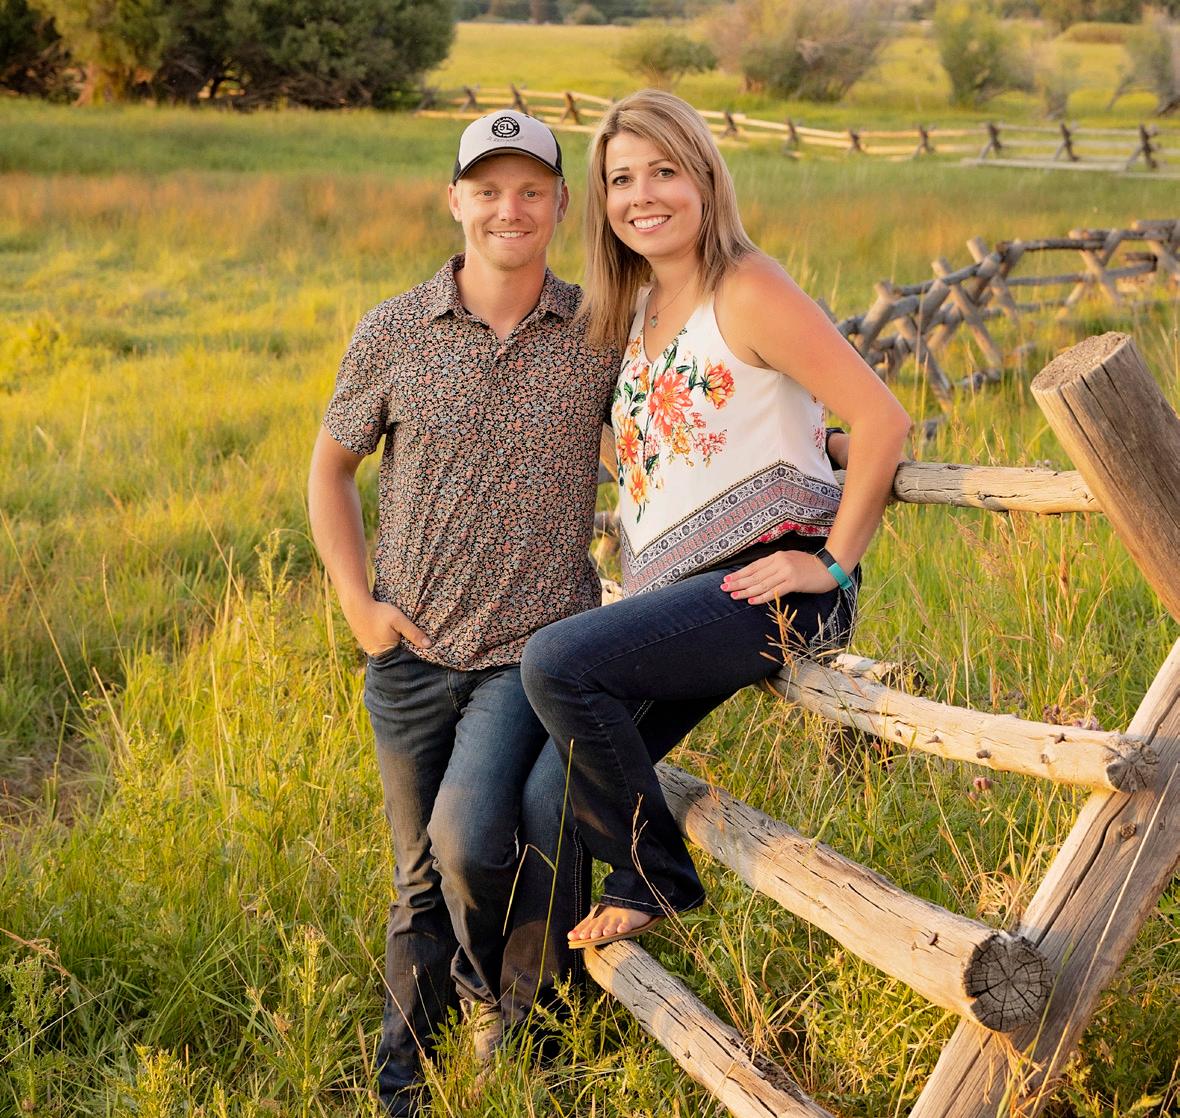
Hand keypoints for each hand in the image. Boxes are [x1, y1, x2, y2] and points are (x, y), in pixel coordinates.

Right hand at [346, 598, 432, 654]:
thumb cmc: (379, 613)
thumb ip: (413, 633)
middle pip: (397, 658)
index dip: (414, 656)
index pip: (405, 661)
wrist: (357, 606)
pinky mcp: (367, 644)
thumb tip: (429, 645)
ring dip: (397, 648)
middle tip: (416, 645)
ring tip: (405, 640)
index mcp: (388, 653)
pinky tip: (393, 636)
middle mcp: (379, 655)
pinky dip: (389, 644)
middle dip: (406, 653)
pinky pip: (382, 648)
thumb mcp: (399, 620)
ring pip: (390, 653)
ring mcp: (371, 650)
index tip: (424, 651)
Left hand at [721, 550, 837, 604]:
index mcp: (777, 557)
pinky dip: (761, 596)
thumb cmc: (809, 566)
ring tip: (733, 595)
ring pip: (761, 583)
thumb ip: (775, 567)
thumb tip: (758, 576)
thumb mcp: (790, 561)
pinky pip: (774, 591)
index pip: (754, 567)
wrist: (830, 567)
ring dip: (746, 591)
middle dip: (738, 582)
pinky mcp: (793, 582)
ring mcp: (786, 572)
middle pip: (754, 575)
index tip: (728, 579)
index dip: (740, 574)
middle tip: (724, 588)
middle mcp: (779, 563)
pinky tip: (751, 600)